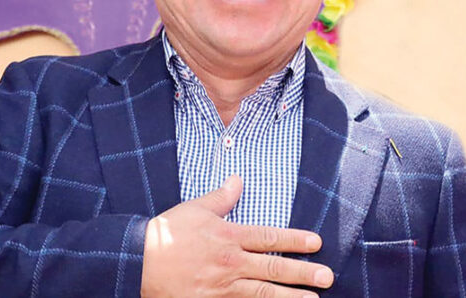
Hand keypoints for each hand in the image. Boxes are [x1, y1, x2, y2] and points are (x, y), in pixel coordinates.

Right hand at [140, 175, 332, 296]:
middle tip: (328, 276)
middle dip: (303, 273)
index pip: (269, 238)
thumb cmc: (166, 235)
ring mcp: (221, 288)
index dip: (295, 241)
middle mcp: (229, 263)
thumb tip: (238, 179)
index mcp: (228, 237)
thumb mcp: (194, 210)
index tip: (316, 243)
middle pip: (273, 269)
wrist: (137, 263)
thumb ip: (221, 198)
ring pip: (263, 294)